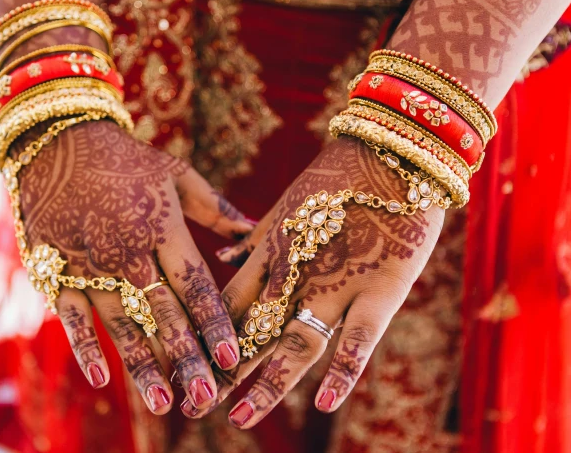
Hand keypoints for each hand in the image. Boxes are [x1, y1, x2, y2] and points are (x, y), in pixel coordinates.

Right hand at [13, 119, 254, 413]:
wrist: (57, 138)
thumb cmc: (125, 157)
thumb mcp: (176, 173)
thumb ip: (216, 207)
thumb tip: (254, 229)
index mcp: (162, 227)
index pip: (194, 285)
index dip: (213, 323)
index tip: (232, 358)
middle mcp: (127, 251)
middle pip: (163, 314)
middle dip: (186, 358)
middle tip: (206, 397)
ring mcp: (89, 263)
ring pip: (122, 324)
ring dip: (143, 366)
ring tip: (164, 403)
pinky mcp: (54, 269)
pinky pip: (71, 316)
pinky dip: (85, 348)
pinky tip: (103, 379)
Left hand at [179, 135, 443, 424]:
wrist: (393, 152)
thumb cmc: (338, 178)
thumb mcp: (286, 208)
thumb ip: (253, 239)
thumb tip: (219, 255)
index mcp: (271, 254)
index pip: (228, 306)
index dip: (202, 338)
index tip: (178, 366)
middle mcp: (296, 275)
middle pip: (252, 331)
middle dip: (221, 371)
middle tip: (191, 406)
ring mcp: (336, 285)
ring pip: (294, 343)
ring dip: (266, 383)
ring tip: (239, 419)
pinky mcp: (380, 290)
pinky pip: (357, 338)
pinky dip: (342, 371)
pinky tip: (323, 402)